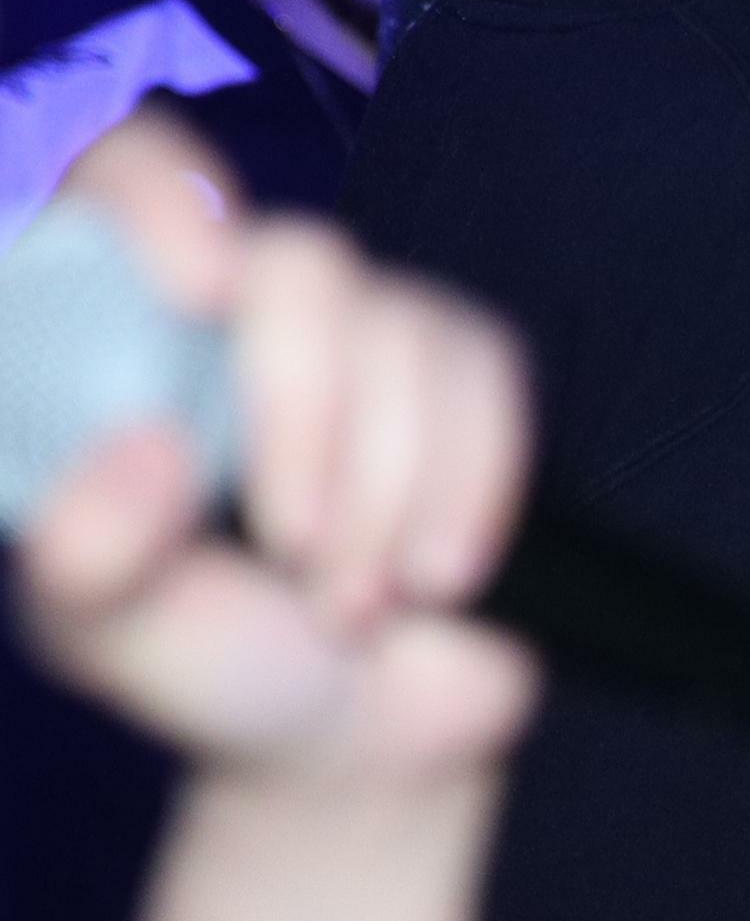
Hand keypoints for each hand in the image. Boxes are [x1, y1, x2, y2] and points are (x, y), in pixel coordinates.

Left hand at [12, 112, 539, 789]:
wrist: (362, 739)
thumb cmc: (214, 667)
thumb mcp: (107, 634)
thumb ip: (87, 552)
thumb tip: (147, 446)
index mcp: (124, 346)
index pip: (129, 181)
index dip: (164, 197)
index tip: (198, 287)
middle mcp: (242, 317)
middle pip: (301, 265)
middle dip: (310, 421)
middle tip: (296, 552)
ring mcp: (366, 339)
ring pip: (407, 329)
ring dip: (394, 491)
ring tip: (358, 604)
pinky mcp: (469, 378)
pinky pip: (491, 378)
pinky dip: (471, 487)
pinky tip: (440, 573)